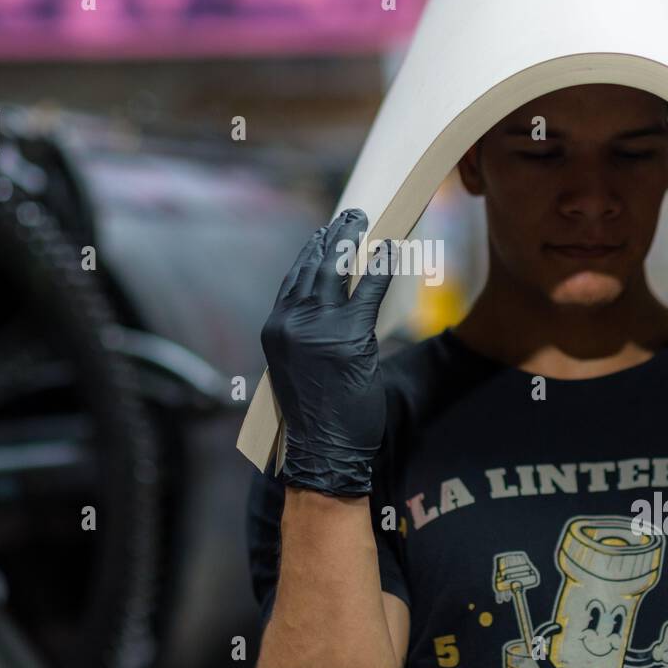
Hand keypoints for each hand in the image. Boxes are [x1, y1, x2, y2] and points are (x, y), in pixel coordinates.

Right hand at [262, 208, 394, 495]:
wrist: (323, 452)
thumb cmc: (318, 419)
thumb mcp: (299, 371)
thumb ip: (308, 339)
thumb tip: (331, 317)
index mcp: (276, 331)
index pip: (293, 280)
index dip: (310, 254)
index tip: (322, 234)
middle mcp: (289, 324)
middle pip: (313, 267)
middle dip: (332, 237)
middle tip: (350, 216)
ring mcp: (316, 329)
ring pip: (336, 270)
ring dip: (352, 241)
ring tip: (364, 220)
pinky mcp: (347, 337)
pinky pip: (367, 289)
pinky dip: (380, 266)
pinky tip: (391, 248)